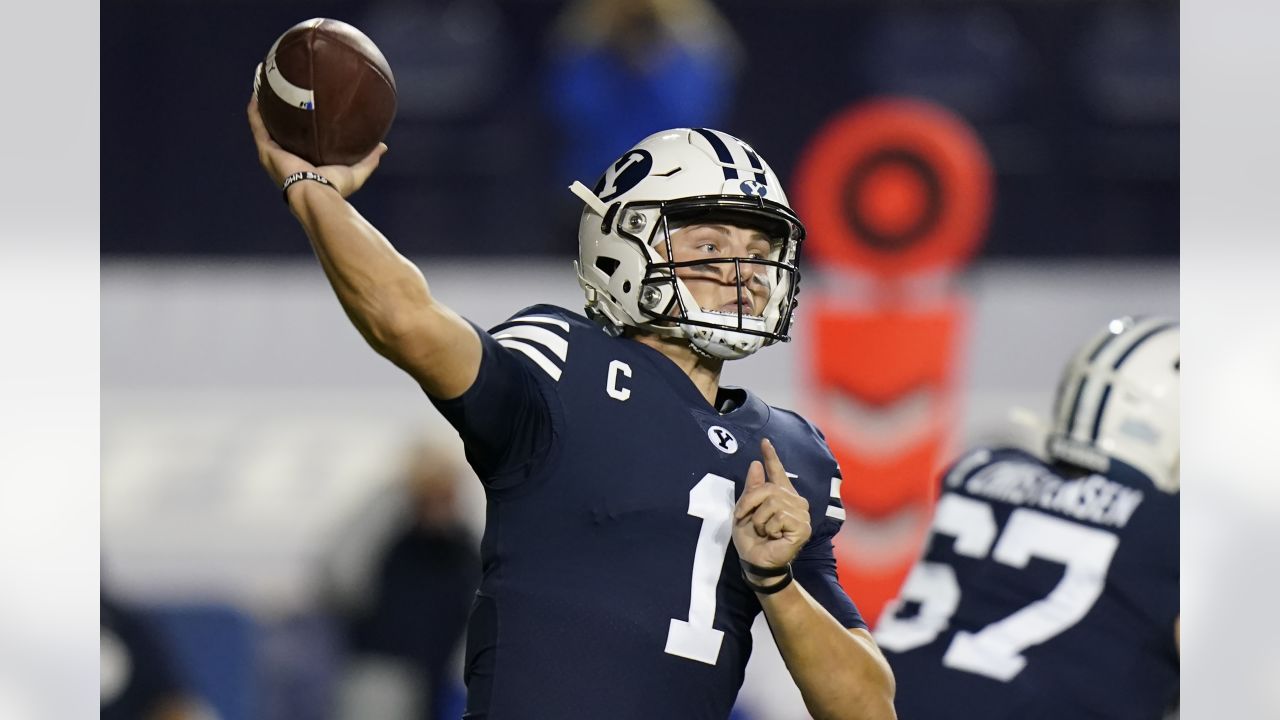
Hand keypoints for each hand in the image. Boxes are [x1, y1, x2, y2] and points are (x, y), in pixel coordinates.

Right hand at [246, 93, 386, 198]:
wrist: (317, 193)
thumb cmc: (334, 188)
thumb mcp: (356, 171)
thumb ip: (368, 158)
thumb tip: (383, 146)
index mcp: (301, 162)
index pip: (297, 141)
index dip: (298, 125)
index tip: (302, 107)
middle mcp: (284, 157)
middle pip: (277, 129)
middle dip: (278, 111)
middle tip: (281, 89)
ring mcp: (272, 153)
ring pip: (263, 123)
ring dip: (263, 103)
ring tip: (264, 82)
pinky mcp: (266, 149)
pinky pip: (257, 123)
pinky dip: (256, 107)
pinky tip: (258, 89)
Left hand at [733, 438, 810, 580]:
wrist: (755, 562)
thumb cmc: (751, 539)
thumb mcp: (745, 510)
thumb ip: (752, 489)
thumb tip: (755, 464)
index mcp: (780, 495)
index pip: (776, 472)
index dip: (771, 456)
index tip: (764, 441)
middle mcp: (794, 501)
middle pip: (767, 488)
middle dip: (749, 503)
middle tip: (743, 517)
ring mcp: (801, 513)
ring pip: (772, 502)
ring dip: (758, 519)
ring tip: (762, 531)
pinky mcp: (803, 526)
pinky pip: (778, 516)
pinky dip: (768, 528)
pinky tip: (773, 537)